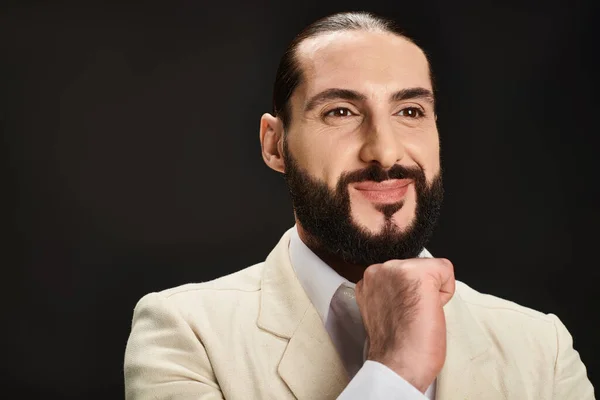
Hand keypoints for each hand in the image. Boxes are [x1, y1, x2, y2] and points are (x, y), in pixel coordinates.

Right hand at [355, 258, 454, 392]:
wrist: (399, 365)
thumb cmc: (395, 346)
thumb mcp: (381, 307)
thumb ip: (388, 291)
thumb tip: (406, 287)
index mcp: (369, 278)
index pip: (402, 272)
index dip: (408, 294)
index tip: (401, 313)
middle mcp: (379, 269)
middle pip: (417, 266)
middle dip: (419, 289)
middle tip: (410, 315)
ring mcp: (397, 269)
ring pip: (431, 268)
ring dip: (432, 290)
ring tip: (418, 313)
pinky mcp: (418, 274)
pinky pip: (446, 270)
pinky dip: (446, 291)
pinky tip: (430, 310)